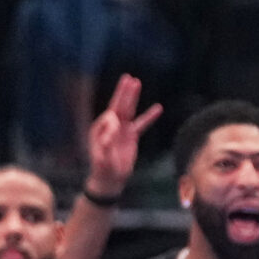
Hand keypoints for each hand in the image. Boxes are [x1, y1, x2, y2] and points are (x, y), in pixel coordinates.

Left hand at [83, 73, 161, 198]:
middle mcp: (110, 125)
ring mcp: (122, 129)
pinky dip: (149, 116)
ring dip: (132, 97)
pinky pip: (142, 124)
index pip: (109, 116)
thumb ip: (106, 142)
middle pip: (119, 105)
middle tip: (128, 78)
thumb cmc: (103, 169)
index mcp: (100, 128)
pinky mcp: (131, 136)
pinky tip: (158, 108)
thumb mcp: (102, 157)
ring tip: (136, 82)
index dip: (114, 121)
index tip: (116, 132)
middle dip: (123, 92)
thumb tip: (113, 125)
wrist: (111, 180)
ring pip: (129, 110)